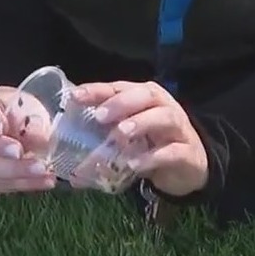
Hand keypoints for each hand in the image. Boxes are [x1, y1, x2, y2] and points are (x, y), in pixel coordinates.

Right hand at [0, 86, 55, 193]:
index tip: (1, 126)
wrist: (10, 123)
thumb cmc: (12, 107)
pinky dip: (25, 183)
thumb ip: (26, 118)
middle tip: (20, 150)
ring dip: (14, 171)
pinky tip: (45, 180)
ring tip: (40, 169)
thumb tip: (41, 138)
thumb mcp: (21, 103)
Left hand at [72, 80, 207, 196]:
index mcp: (145, 98)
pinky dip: (152, 158)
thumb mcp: (128, 135)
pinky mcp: (187, 153)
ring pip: (164, 118)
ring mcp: (179, 129)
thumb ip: (102, 137)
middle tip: (100, 117)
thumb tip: (66, 157)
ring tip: (119, 135)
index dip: (98, 90)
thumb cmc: (152, 144)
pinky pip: (172, 152)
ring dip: (140, 123)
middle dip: (121, 103)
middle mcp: (164, 107)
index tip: (76, 96)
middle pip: (146, 95)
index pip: (120, 87)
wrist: (188, 167)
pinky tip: (134, 165)